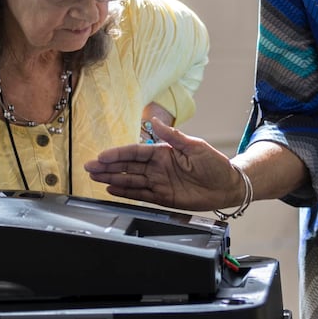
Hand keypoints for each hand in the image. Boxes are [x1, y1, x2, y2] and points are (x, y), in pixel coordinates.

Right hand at [86, 117, 241, 211]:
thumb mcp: (196, 146)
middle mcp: (157, 167)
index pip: (135, 152)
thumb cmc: (215, 164)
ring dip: (112, 179)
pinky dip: (125, 193)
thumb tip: (155, 120)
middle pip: (128, 167)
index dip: (118, 154)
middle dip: (108, 167)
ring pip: (130, 181)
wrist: (228, 186)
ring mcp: (159, 183)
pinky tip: (111, 190)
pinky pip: (140, 195)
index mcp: (163, 152)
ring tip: (95, 177)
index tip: (102, 156)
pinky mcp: (163, 198)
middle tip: (90, 167)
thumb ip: (174, 136)